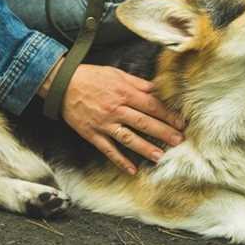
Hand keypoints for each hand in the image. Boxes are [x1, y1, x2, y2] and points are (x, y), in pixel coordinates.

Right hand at [42, 62, 184, 174]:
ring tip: (160, 157)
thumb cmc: (92, 77)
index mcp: (124, 92)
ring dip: (145, 148)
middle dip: (163, 132)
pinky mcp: (92, 134)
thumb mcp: (117, 74)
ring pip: (128, 138)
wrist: (63, 83)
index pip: (152, 105)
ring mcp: (104, 123)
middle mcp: (116, 109)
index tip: (181, 122)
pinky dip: (120, 160)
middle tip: (179, 141)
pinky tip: (131, 170)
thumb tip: (158, 89)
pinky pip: (108, 149)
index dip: (168, 114)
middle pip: (144, 122)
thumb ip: (138, 84)